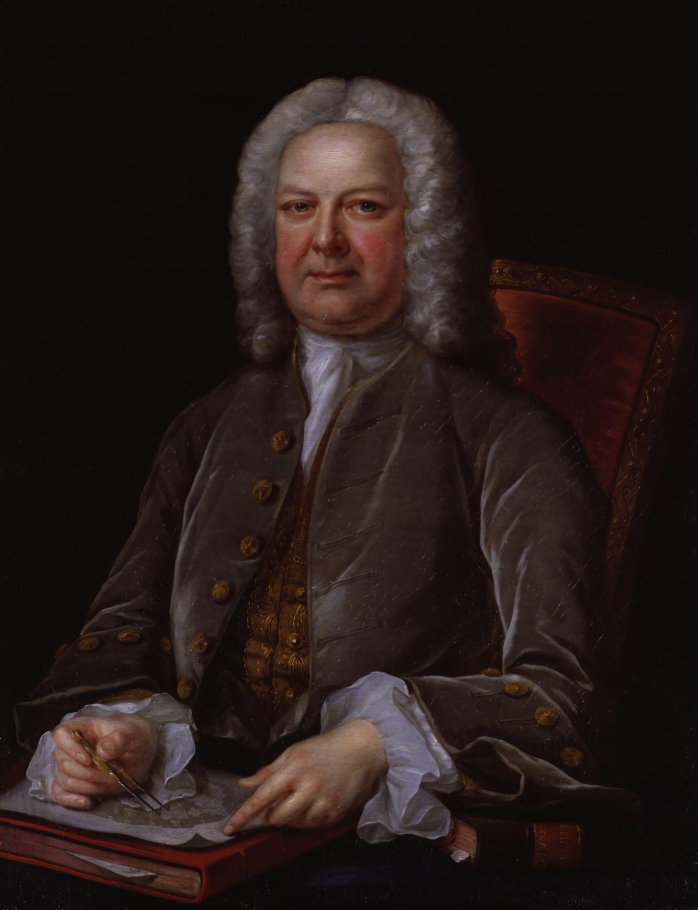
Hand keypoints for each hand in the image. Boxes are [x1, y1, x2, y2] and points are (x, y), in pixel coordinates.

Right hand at [50, 713, 157, 809]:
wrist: (138, 751)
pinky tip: (90, 801)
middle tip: (110, 772)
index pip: (61, 733)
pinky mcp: (72, 782)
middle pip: (62, 761)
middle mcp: (71, 746)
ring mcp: (70, 765)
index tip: (88, 759)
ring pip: (65, 780)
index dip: (70, 747)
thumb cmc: (133, 738)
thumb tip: (102, 750)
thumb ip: (119, 739)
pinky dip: (72, 800)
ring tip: (110, 780)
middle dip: (87, 772)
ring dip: (88, 785)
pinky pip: (60, 794)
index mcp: (83, 728)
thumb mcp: (133, 735)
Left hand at [222, 719, 387, 833]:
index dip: (243, 815)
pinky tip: (314, 803)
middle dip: (270, 816)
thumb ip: (267, 771)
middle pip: (276, 818)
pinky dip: (307, 819)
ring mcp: (323, 803)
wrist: (361, 750)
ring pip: (293, 825)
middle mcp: (308, 788)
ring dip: (290, 817)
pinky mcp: (336, 814)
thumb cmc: (324, 749)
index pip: (261, 797)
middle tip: (275, 804)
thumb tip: (243, 783)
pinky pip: (312, 827)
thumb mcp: (293, 753)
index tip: (228, 828)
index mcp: (293, 769)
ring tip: (300, 798)